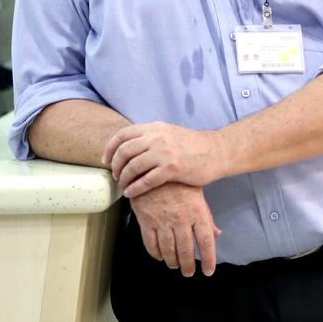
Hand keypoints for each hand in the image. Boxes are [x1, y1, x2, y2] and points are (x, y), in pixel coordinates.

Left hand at [102, 122, 225, 197]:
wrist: (217, 152)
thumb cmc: (193, 146)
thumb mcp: (169, 133)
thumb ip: (151, 136)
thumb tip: (130, 145)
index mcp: (154, 128)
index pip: (123, 135)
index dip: (110, 148)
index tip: (105, 160)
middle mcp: (157, 138)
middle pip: (124, 151)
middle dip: (115, 166)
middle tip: (116, 176)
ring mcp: (164, 153)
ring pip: (132, 167)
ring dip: (123, 179)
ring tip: (123, 186)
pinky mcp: (172, 169)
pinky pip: (145, 181)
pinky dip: (134, 188)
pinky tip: (131, 194)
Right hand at [129, 183, 220, 276]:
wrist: (155, 166)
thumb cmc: (179, 180)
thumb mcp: (198, 194)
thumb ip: (207, 216)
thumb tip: (217, 234)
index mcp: (197, 212)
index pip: (206, 242)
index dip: (208, 259)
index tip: (208, 271)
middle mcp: (181, 219)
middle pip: (186, 250)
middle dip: (188, 265)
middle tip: (188, 272)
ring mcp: (163, 220)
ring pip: (168, 250)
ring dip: (172, 261)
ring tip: (175, 265)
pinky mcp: (146, 220)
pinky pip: (150, 243)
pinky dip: (155, 253)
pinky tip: (159, 256)